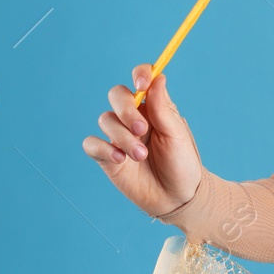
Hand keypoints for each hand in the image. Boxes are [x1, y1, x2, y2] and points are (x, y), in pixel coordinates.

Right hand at [82, 64, 202, 217]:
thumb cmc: (181, 163)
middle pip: (117, 95)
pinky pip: (91, 144)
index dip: (139, 75)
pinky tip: (120, 160)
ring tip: (141, 155)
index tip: (142, 85)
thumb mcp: (176, 134)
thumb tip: (158, 77)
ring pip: (105, 120)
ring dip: (122, 137)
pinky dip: (103, 148)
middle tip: (142, 129)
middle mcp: (134, 118)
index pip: (142, 80)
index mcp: (154, 107)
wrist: (177, 198)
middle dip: (126, 109)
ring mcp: (119, 137)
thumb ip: (162, 108)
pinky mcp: (107, 157)